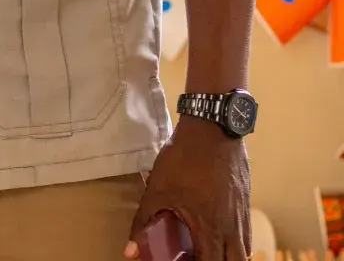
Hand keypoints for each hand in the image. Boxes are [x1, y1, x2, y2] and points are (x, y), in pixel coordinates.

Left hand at [126, 119, 250, 259]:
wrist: (213, 129)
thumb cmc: (183, 160)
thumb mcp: (157, 191)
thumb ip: (143, 223)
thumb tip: (130, 251)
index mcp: (210, 230)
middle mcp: (232, 229)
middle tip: (197, 258)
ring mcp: (243, 217)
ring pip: (244, 252)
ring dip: (228, 258)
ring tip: (208, 253)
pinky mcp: (246, 204)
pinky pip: (246, 236)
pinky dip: (236, 245)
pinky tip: (218, 237)